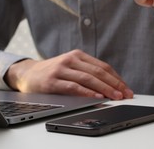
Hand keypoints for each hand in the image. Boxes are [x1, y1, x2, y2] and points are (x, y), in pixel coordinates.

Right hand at [4, 49, 133, 99]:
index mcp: (77, 55)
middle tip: (126, 95)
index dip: (117, 78)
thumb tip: (110, 87)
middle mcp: (70, 59)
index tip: (127, 89)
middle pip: (98, 72)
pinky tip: (97, 97)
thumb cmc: (52, 72)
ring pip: (88, 78)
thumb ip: (86, 72)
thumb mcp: (70, 67)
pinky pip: (74, 87)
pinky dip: (87, 92)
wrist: (27, 74)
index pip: (103, 67)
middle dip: (115, 84)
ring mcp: (61, 69)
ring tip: (116, 97)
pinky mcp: (53, 81)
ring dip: (105, 89)